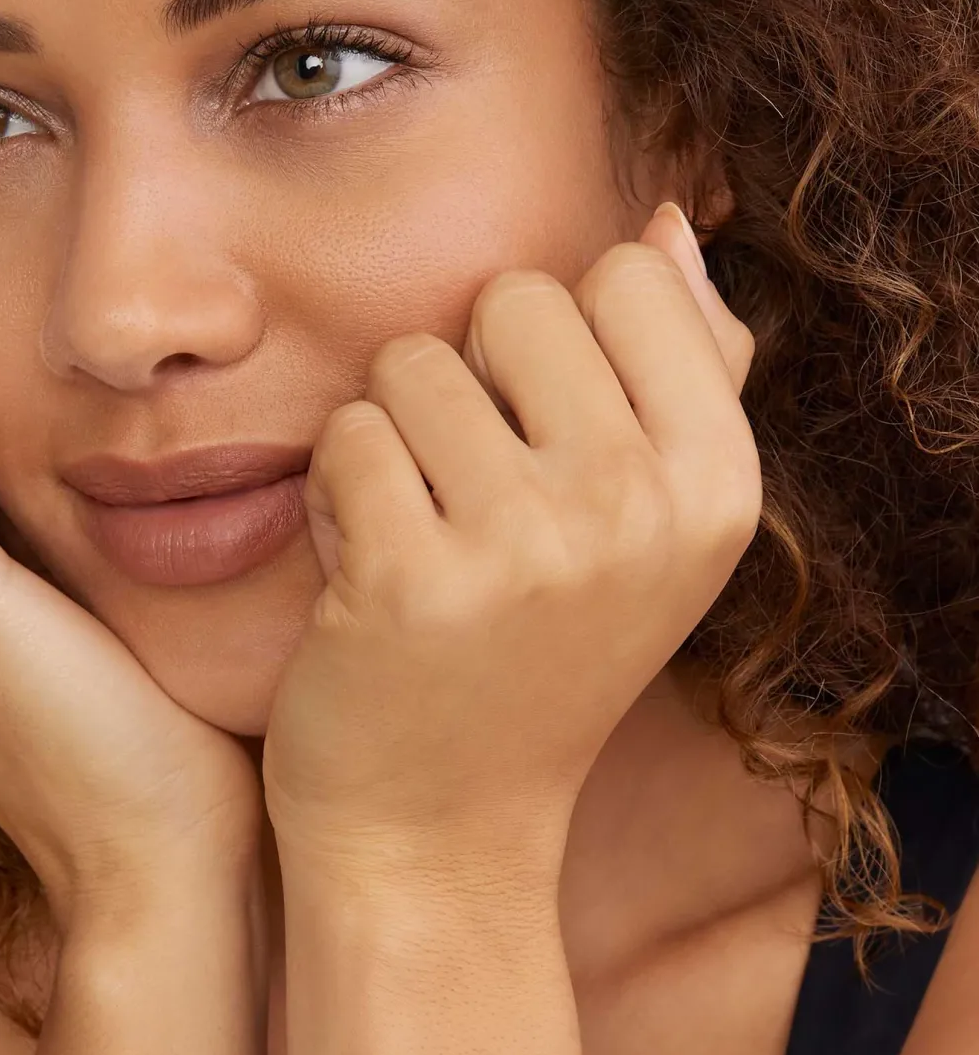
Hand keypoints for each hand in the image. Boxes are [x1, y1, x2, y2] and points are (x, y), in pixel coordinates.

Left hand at [261, 203, 760, 900]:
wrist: (439, 829)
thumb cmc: (533, 659)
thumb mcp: (645, 528)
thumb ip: (674, 373)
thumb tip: (671, 224)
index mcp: (720, 482)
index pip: (624, 274)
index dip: (553, 350)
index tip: (543, 452)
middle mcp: (642, 507)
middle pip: (511, 298)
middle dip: (466, 383)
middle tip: (467, 500)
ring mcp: (528, 546)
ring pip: (409, 362)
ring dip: (391, 443)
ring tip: (415, 540)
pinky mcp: (409, 579)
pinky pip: (344, 437)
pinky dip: (335, 500)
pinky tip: (361, 581)